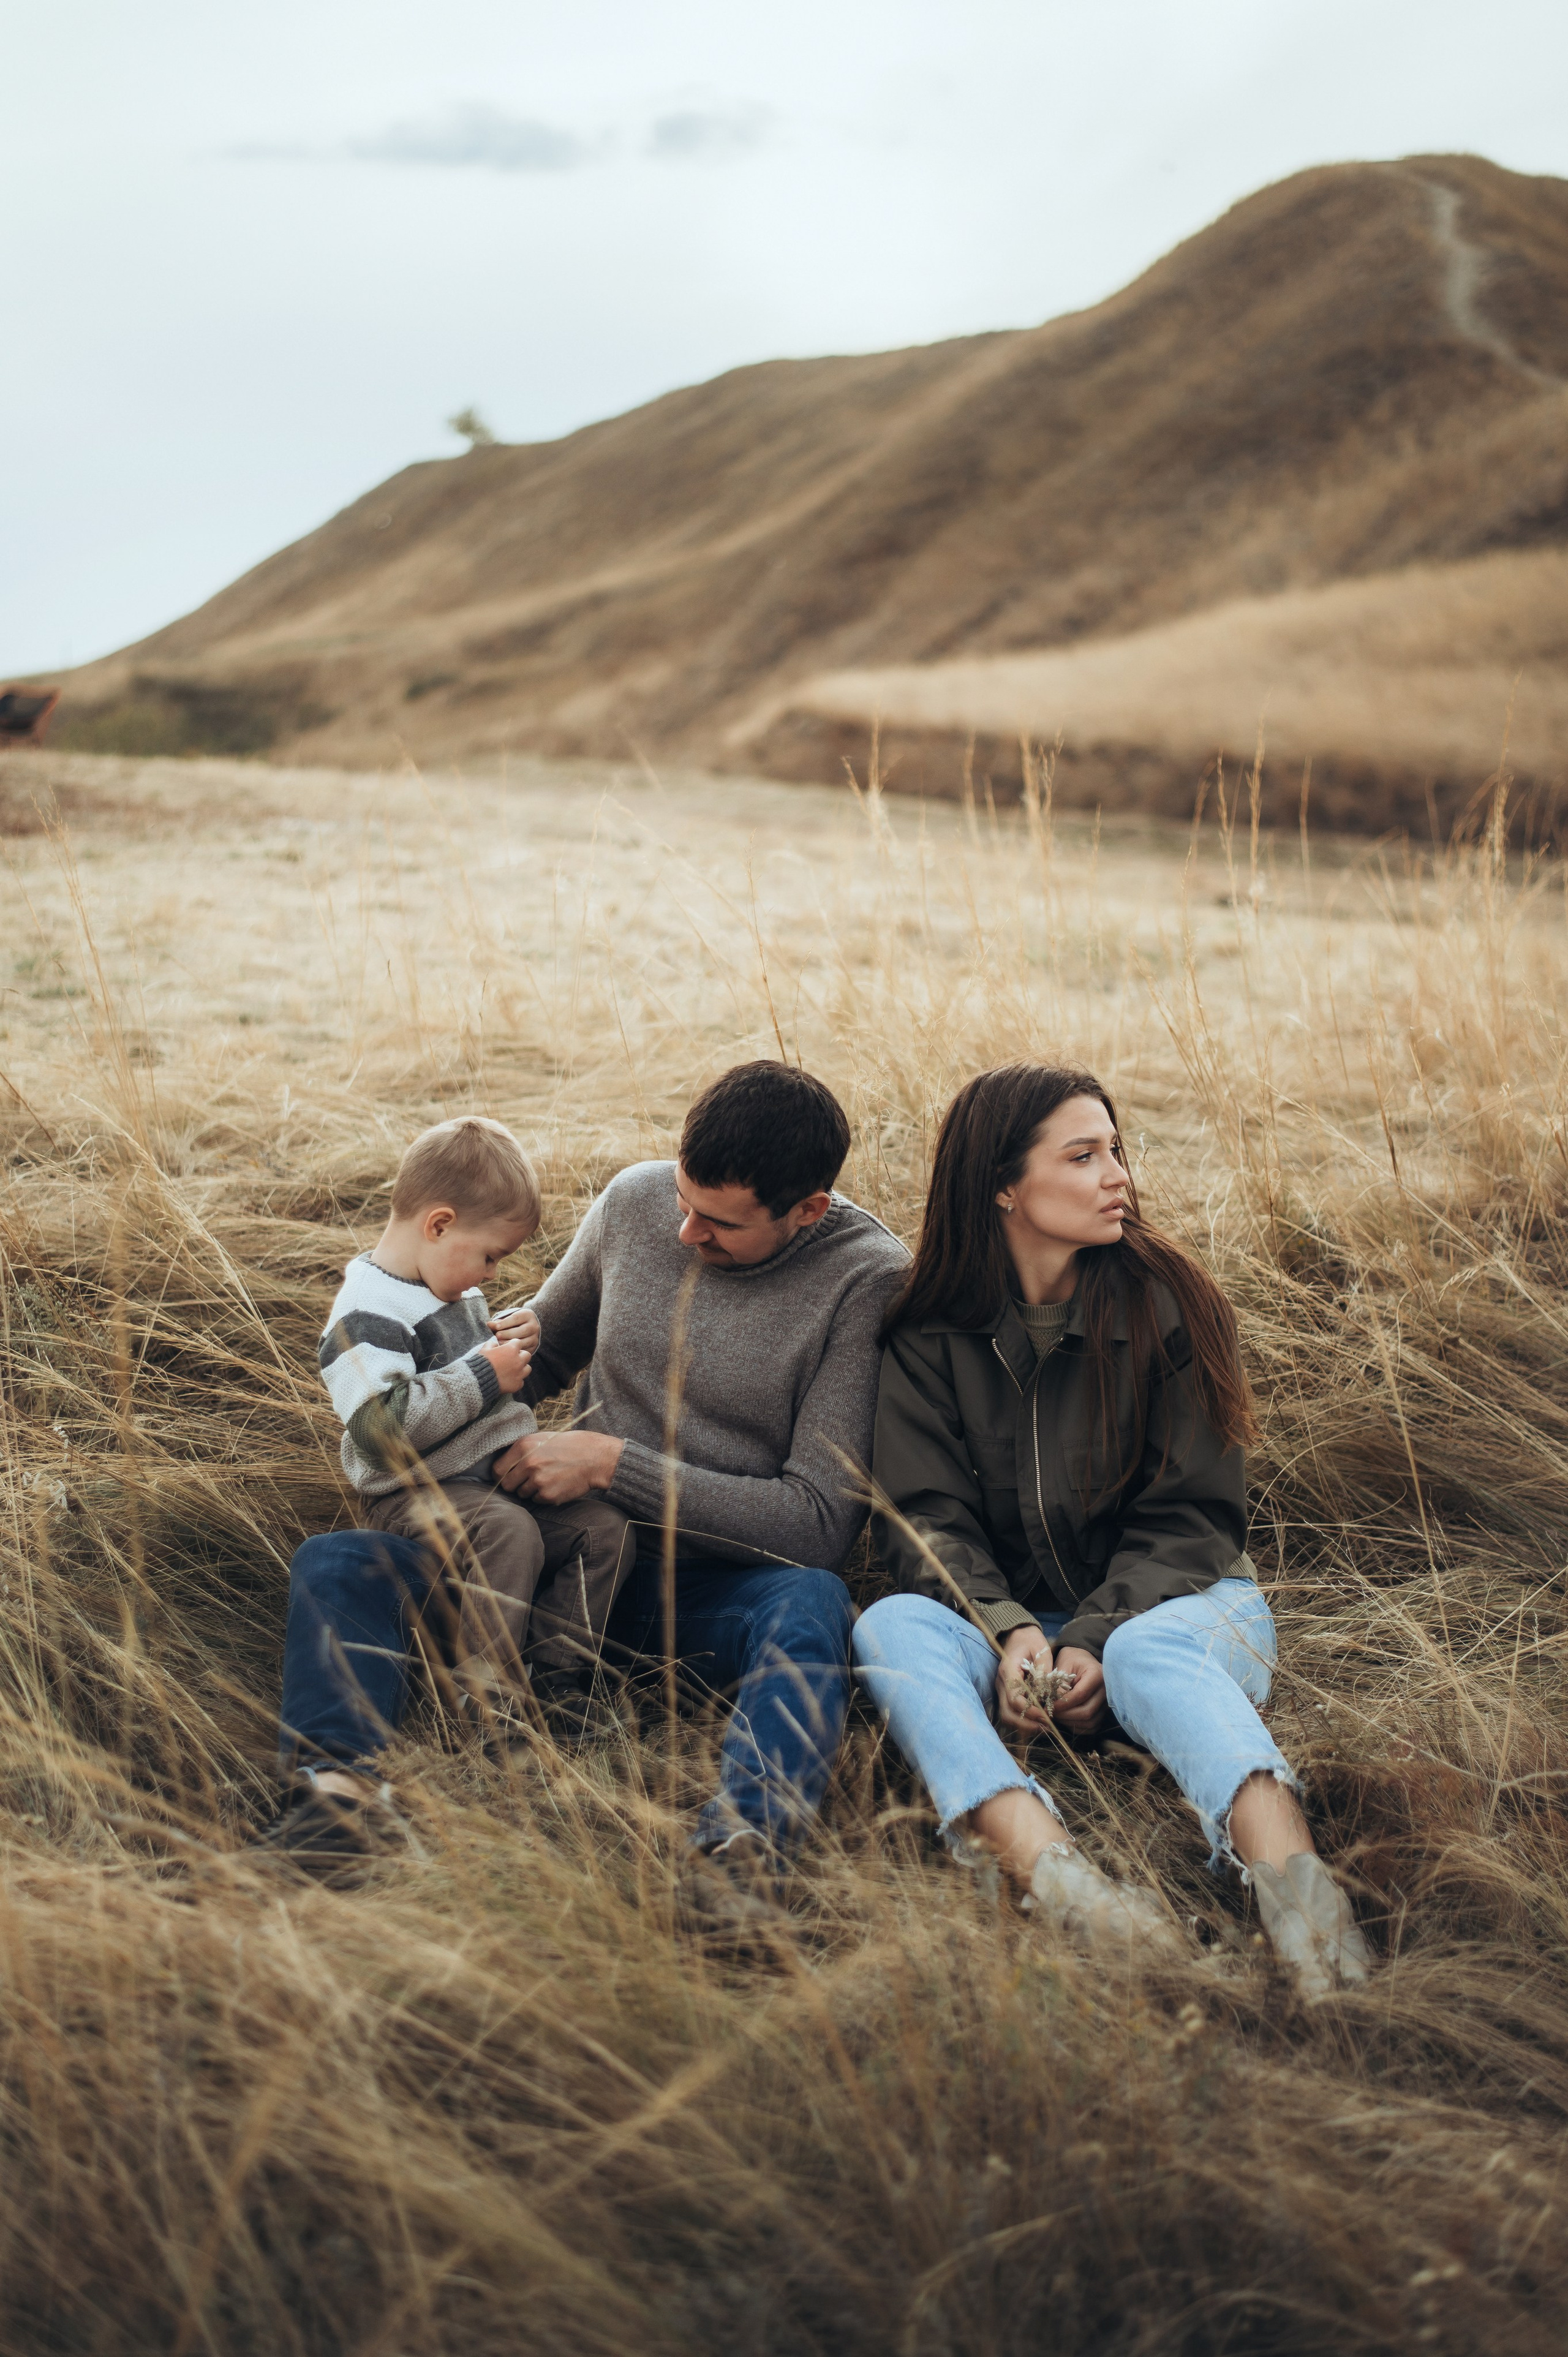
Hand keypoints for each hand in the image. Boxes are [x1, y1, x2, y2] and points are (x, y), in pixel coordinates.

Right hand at [479, 1335, 531, 1394]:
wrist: (479, 1380)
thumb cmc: (481, 1363)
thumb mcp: (485, 1349)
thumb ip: (492, 1344)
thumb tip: (495, 1344)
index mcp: (511, 1349)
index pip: (518, 1343)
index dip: (512, 1345)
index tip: (506, 1348)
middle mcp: (518, 1361)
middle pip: (527, 1355)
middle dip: (520, 1356)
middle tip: (511, 1359)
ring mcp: (519, 1374)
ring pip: (527, 1368)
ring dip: (521, 1368)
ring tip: (512, 1370)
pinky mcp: (517, 1384)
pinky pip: (521, 1381)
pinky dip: (516, 1380)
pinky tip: (509, 1380)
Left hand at [490, 1305, 540, 1356]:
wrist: (526, 1327)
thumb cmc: (513, 1322)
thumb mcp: (507, 1319)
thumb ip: (498, 1322)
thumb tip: (489, 1324)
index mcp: (527, 1315)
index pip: (516, 1318)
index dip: (505, 1323)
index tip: (496, 1327)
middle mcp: (534, 1326)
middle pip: (522, 1330)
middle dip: (508, 1333)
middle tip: (497, 1336)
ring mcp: (535, 1337)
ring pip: (524, 1341)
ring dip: (510, 1343)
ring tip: (500, 1343)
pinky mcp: (534, 1347)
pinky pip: (524, 1350)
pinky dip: (515, 1351)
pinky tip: (506, 1350)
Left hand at [491, 1430, 624, 1504]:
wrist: (596, 1458)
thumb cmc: (570, 1446)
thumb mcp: (543, 1438)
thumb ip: (523, 1450)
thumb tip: (504, 1463)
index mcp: (524, 1447)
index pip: (497, 1470)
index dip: (501, 1475)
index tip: (508, 1476)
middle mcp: (528, 1464)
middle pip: (507, 1485)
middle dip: (515, 1485)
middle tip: (528, 1480)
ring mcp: (538, 1481)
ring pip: (522, 1494)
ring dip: (531, 1490)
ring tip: (547, 1479)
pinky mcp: (548, 1495)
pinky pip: (537, 1500)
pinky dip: (544, 1496)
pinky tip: (556, 1485)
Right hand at [995, 1626, 1054, 1733]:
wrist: (1018, 1633)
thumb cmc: (1030, 1640)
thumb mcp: (1041, 1649)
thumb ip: (1044, 1670)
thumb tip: (1048, 1693)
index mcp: (1008, 1670)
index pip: (1014, 1698)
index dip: (1030, 1710)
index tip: (1046, 1715)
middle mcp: (1001, 1682)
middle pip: (1007, 1711)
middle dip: (1026, 1722)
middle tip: (1046, 1725)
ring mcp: (1001, 1688)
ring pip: (1006, 1714)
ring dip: (1023, 1723)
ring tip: (1043, 1724)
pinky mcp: (1005, 1692)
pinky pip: (1010, 1710)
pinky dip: (1021, 1718)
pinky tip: (1037, 1718)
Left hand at [1051, 1646, 1106, 1734]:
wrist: (1082, 1661)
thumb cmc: (1071, 1661)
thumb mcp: (1062, 1667)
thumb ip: (1057, 1685)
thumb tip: (1050, 1705)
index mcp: (1097, 1674)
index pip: (1080, 1695)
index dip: (1062, 1704)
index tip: (1047, 1706)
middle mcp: (1106, 1690)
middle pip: (1087, 1711)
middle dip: (1065, 1715)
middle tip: (1049, 1713)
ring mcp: (1106, 1703)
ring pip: (1089, 1722)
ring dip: (1069, 1722)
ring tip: (1056, 1715)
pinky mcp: (1103, 1712)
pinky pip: (1091, 1726)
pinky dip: (1077, 1726)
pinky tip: (1065, 1718)